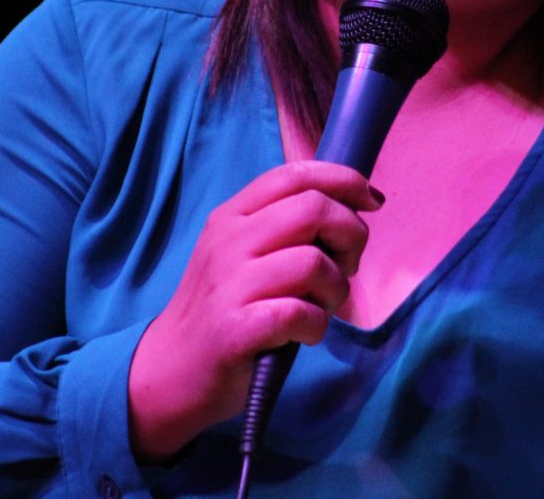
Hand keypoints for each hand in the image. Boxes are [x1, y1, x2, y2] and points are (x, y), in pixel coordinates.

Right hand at [127, 161, 382, 462]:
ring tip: (321, 308)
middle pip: (313, 208)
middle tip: (347, 267)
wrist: (171, 370)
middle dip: (351, 234)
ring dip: (336, 289)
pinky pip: (301, 313)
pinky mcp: (235, 328)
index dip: (344, 180)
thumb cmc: (223, 309)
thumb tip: (351, 211)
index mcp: (232, 216)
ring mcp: (230, 284)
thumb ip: (285, 228)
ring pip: (314, 263)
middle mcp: (229, 242)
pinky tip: (304, 334)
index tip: (372, 201)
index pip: (295, 174)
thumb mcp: (242, 254)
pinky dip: (317, 326)